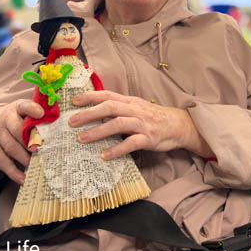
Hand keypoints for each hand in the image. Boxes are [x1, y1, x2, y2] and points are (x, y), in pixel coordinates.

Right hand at [0, 100, 42, 183]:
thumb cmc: (12, 117)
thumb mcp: (21, 110)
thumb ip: (36, 114)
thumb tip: (56, 121)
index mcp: (16, 108)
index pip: (23, 106)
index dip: (32, 109)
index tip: (41, 114)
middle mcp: (4, 119)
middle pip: (17, 131)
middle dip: (32, 143)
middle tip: (45, 152)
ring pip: (11, 148)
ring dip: (26, 159)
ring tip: (37, 165)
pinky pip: (2, 161)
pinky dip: (14, 172)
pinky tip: (24, 178)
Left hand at [68, 90, 212, 159]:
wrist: (179, 125)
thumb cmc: (154, 118)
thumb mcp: (137, 108)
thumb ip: (119, 109)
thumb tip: (95, 113)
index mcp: (130, 102)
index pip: (108, 95)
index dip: (90, 97)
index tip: (74, 102)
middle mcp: (135, 110)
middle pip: (109, 108)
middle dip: (89, 114)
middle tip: (72, 122)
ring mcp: (142, 124)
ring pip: (118, 124)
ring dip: (98, 131)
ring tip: (82, 139)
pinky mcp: (149, 138)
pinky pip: (131, 143)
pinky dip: (117, 149)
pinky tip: (105, 155)